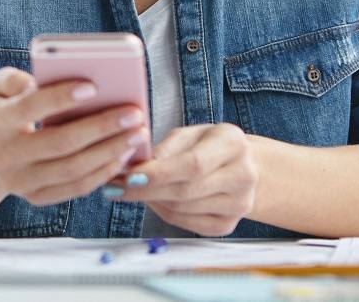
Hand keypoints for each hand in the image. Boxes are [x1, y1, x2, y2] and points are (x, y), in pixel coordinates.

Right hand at [0, 66, 149, 206]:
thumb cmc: (0, 114)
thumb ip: (11, 79)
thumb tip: (36, 82)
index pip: (29, 109)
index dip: (60, 98)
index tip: (92, 86)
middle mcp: (7, 156)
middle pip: (60, 143)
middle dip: (101, 127)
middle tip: (133, 113)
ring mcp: (22, 181)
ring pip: (73, 169)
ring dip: (110, 152)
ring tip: (136, 133)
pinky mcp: (37, 198)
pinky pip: (76, 188)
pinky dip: (103, 172)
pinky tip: (123, 154)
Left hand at [106, 123, 258, 235]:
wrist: (240, 166)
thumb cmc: (206, 144)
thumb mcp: (187, 134)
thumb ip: (163, 149)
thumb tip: (133, 166)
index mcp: (232, 143)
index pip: (192, 164)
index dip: (158, 174)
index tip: (127, 176)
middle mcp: (243, 175)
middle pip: (186, 191)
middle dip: (146, 191)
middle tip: (115, 187)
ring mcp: (240, 204)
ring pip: (183, 209)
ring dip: (150, 201)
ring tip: (128, 190)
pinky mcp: (228, 225)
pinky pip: (186, 223)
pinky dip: (163, 212)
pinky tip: (150, 200)